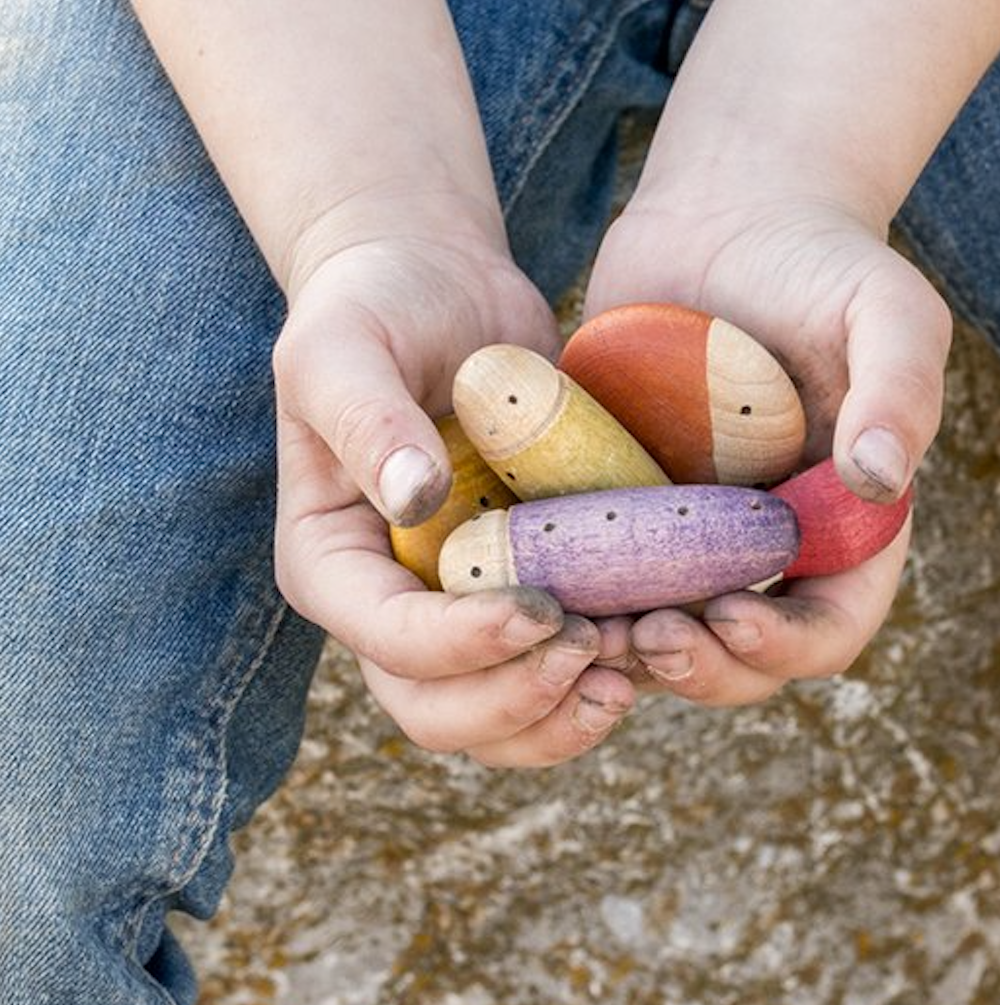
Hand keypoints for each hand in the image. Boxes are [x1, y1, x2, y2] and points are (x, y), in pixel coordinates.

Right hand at [272, 196, 635, 764]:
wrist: (438, 287)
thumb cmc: (376, 308)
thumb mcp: (344, 346)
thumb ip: (367, 419)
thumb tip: (417, 499)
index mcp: (336, 562)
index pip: (388, 640)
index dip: (461, 646)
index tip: (540, 608)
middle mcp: (394, 604)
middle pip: (440, 711)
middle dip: (517, 702)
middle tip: (594, 650)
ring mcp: (463, 606)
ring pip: (502, 717)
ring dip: (567, 713)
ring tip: (636, 662)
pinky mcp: (527, 587)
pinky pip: (558, 668)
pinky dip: (604, 673)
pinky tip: (658, 633)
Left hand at [583, 193, 950, 704]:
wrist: (723, 216)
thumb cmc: (819, 261)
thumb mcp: (885, 310)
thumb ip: (899, 389)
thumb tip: (877, 480)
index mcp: (844, 523)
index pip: (832, 624)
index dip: (788, 646)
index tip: (730, 618)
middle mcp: (770, 544)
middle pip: (744, 654)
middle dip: (701, 667)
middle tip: (645, 639)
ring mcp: (694, 530)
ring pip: (665, 631)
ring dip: (628, 652)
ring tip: (582, 632)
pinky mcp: (627, 503)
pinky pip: (601, 575)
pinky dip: (575, 596)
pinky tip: (535, 586)